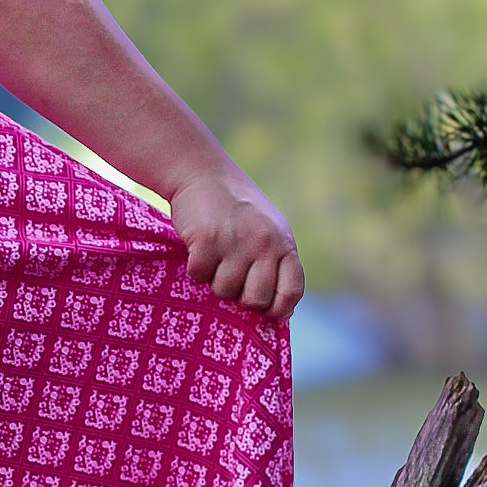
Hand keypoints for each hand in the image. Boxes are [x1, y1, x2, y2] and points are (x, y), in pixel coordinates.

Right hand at [167, 168, 303, 323]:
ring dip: (214, 279)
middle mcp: (264, 244)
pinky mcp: (207, 240)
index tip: (264, 311)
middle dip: (240, 297)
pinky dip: (195, 267)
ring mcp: (236, 242)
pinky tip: (198, 247)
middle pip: (255, 299)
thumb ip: (276, 263)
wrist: (204, 173)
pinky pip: (199, 275)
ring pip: (223, 290)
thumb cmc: (237, 208)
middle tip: (230, 278)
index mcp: (284, 243)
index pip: (291, 292)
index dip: (278, 309)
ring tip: (214, 257)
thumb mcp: (269, 230)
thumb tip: (280, 312)